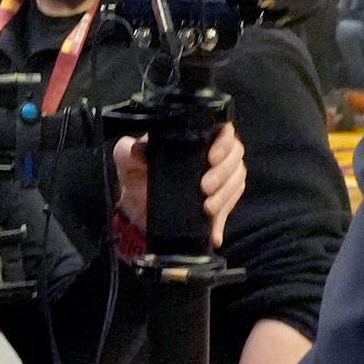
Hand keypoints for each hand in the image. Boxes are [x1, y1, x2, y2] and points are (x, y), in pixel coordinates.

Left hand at [109, 124, 243, 247]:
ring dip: (226, 195)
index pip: (223, 130)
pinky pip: (230, 207)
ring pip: (237, 180)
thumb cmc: (135, 172)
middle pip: (236, 156)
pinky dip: (223, 220)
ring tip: (207, 208)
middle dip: (224, 172)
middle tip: (204, 187)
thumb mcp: (126, 157)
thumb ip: (129, 150)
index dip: (224, 141)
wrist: (135, 206)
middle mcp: (212, 154)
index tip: (212, 157)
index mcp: (194, 137)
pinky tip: (214, 233)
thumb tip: (140, 151)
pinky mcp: (218, 201)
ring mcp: (219, 178)